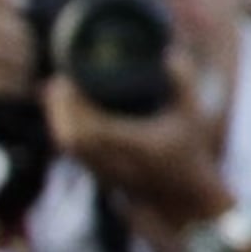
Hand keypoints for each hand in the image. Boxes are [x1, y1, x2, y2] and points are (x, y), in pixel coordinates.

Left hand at [43, 73, 232, 251]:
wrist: (184, 198)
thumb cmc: (190, 155)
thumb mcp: (193, 116)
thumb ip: (183, 84)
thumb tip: (170, 53)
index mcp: (135, 145)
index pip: (91, 126)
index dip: (72, 104)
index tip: (68, 79)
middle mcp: (113, 160)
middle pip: (70, 135)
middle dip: (58, 108)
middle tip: (57, 81)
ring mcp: (102, 169)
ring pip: (67, 143)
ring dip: (58, 118)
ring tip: (57, 93)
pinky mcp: (97, 172)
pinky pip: (71, 150)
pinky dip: (64, 129)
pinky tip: (64, 114)